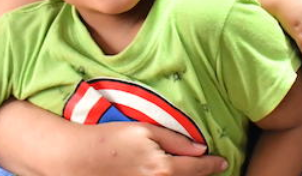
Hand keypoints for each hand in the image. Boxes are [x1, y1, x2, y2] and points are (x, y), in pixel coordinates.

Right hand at [53, 122, 226, 175]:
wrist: (78, 158)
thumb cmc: (110, 139)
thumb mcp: (144, 130)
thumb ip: (175, 140)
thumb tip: (200, 149)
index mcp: (162, 167)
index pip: (197, 169)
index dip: (213, 165)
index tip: (223, 162)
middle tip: (212, 168)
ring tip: (193, 172)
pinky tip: (170, 175)